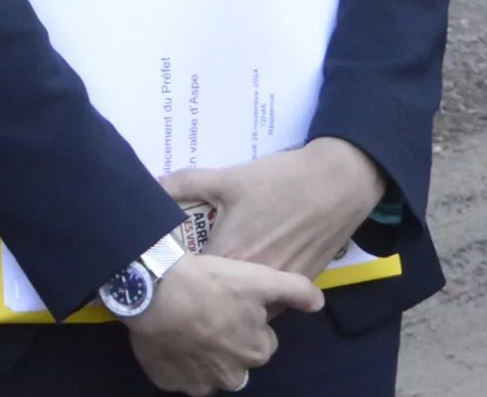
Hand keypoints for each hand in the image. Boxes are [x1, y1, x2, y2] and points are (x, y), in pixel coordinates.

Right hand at [119, 251, 318, 393]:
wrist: (155, 292)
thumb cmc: (212, 284)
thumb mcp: (260, 278)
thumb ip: (295, 289)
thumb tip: (319, 303)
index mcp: (256, 352)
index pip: (262, 342)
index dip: (249, 322)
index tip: (232, 304)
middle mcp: (231, 377)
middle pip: (235, 361)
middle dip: (227, 344)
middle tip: (209, 313)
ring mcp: (197, 384)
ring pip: (206, 371)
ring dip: (201, 355)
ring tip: (186, 324)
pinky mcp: (168, 382)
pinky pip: (176, 374)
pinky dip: (174, 360)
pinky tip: (169, 336)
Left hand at [166, 137, 386, 286]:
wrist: (336, 184)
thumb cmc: (279, 180)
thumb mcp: (228, 178)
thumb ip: (185, 183)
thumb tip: (150, 184)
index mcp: (229, 256)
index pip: (193, 282)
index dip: (178, 279)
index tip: (167, 273)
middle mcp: (252, 281)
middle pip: (219, 299)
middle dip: (203, 294)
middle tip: (189, 282)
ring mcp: (280, 289)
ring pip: (247, 308)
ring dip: (233, 302)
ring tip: (218, 289)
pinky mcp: (301, 286)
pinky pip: (272, 304)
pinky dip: (259, 301)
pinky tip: (249, 286)